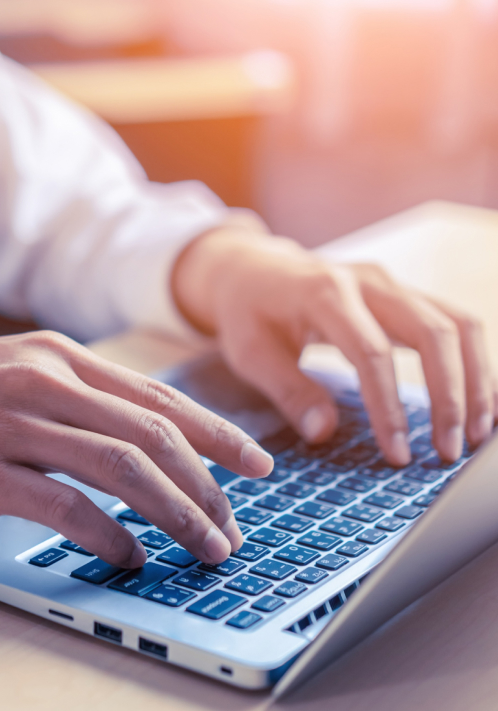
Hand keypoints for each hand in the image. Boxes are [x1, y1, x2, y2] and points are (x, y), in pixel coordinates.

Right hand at [0, 331, 272, 566]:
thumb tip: (163, 442)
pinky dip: (108, 536)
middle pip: (154, 437)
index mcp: (66, 358)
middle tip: (231, 526)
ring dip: (175, 514)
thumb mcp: (30, 376)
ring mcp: (14, 424)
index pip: (161, 399)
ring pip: (123, 469)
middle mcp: (47, 382)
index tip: (259, 463)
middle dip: (206, 486)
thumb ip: (90, 400)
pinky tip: (130, 556)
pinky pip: (65, 507)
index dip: (218, 434)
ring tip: (203, 546)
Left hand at [173, 226, 497, 465]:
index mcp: (324, 292)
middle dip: (449, 396)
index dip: (388, 407)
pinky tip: (479, 400)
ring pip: (456, 323)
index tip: (397, 454)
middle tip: (448, 452)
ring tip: (477, 434)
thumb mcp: (249, 351)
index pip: (370, 352)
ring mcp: (392, 283)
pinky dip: (473, 361)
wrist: (254, 268)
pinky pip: (454, 322)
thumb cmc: (248, 311)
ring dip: (474, 379)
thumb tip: (323, 432)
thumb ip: (286, 389)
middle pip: (432, 331)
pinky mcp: (404, 294)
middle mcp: (368, 281)